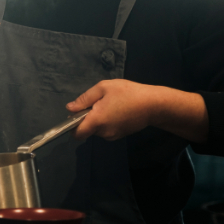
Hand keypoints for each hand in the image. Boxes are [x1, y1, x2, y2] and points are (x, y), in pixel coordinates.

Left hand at [67, 79, 208, 142]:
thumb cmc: (128, 93)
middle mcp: (104, 132)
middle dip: (88, 119)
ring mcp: (113, 135)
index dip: (72, 126)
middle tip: (98, 103)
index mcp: (97, 121)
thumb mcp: (103, 88)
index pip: (77, 134)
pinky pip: (107, 130)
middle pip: (87, 130)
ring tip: (110, 105)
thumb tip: (70, 108)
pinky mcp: (121, 135)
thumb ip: (85, 99)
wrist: (153, 105)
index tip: (77, 114)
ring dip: (98, 120)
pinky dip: (107, 122)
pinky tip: (117, 110)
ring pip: (97, 130)